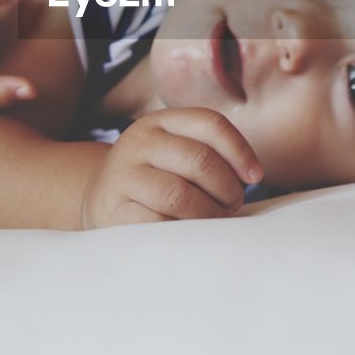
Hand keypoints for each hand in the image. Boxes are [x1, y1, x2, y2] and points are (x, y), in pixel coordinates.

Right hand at [80, 108, 264, 229]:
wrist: (99, 197)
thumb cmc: (154, 176)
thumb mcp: (174, 151)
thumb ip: (208, 153)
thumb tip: (252, 175)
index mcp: (160, 121)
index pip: (210, 123)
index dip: (240, 150)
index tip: (255, 177)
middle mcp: (140, 142)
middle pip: (199, 160)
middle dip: (227, 187)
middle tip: (233, 204)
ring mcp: (123, 176)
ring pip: (180, 195)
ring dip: (210, 213)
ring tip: (216, 219)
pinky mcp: (114, 210)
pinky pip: (160, 224)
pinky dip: (185, 232)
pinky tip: (192, 233)